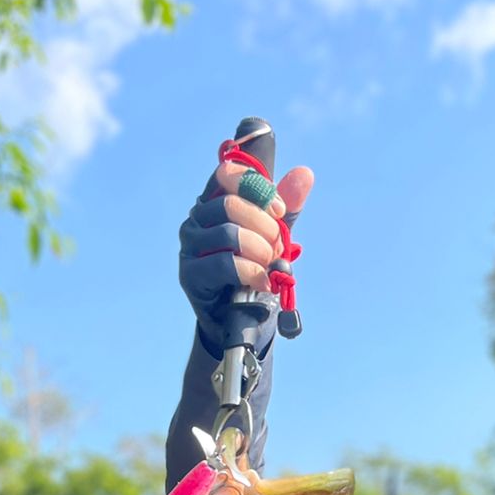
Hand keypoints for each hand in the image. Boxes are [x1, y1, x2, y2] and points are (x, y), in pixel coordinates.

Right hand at [179, 159, 314, 348]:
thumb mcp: (275, 238)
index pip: (226, 174)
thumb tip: (304, 174)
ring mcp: (190, 246)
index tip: (279, 210)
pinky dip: (250, 272)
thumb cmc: (256, 271)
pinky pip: (222, 264)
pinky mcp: (190, 274)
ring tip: (270, 266)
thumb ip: (287, 208)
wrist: (243, 320)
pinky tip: (263, 281)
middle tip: (277, 247)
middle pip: (229, 204)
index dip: (256, 187)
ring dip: (259, 251)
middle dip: (264, 226)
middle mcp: (197, 218)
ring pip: (227, 233)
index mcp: (216, 201)